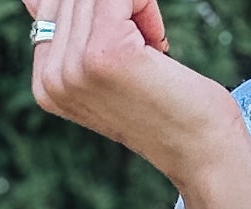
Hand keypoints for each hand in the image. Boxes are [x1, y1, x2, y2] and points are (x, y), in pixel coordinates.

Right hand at [24, 0, 250, 208]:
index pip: (53, 4)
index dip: (99, 15)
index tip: (132, 53)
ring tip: (151, 54)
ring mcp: (73, 67)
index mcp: (45, 84)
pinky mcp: (103, 52)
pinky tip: (159, 45)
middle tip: (147, 53)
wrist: (205, 152)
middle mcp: (50, 79)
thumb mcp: (108, 67)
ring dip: (134, 8)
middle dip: (117, 9)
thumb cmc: (168, 108)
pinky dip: (144, 4)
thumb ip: (70, 31)